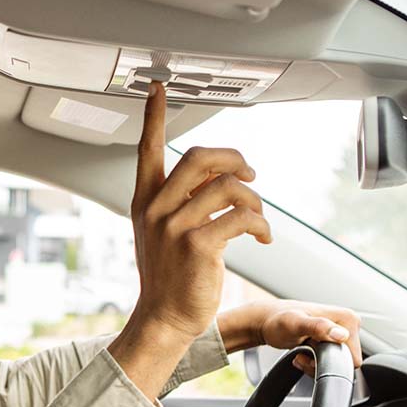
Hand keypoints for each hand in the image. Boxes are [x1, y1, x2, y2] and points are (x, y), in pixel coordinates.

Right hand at [128, 82, 271, 341]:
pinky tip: (262, 237)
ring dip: (254, 199)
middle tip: (250, 173)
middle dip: (234, 158)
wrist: (164, 318)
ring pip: (228, 187)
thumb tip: (222, 176)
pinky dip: (260, 224)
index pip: (146, 148)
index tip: (156, 88)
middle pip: (199, 157)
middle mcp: (155, 209)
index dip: (153, 116)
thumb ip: (183, 200)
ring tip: (258, 219)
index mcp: (144, 201)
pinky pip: (241, 217)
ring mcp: (174, 226)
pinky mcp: (198, 245)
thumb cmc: (169, 277)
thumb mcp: (162, 232)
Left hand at [224, 300, 362, 375]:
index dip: (331, 362)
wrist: (267, 321)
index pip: (353, 358)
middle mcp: (348, 324)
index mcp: (347, 318)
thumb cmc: (277, 320)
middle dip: (323, 364)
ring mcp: (341, 333)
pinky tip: (304, 353)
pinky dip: (316, 363)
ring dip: (318, 365)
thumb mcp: (295, 323)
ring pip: (338, 365)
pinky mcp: (333, 340)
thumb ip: (318, 327)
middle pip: (346, 362)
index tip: (311, 352)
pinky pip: (331, 362)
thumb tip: (341, 335)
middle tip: (304, 353)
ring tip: (302, 353)